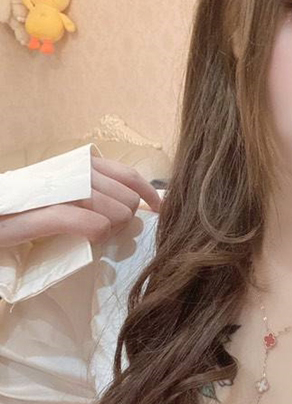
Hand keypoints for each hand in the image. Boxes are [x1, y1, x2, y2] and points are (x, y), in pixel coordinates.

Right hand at [0, 154, 162, 248]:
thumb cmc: (20, 209)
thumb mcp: (59, 196)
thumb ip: (91, 195)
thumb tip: (131, 209)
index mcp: (74, 166)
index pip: (126, 174)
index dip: (148, 193)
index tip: (159, 210)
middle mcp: (66, 172)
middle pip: (125, 198)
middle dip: (122, 219)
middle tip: (103, 232)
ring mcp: (51, 192)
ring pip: (111, 209)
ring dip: (109, 229)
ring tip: (90, 237)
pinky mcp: (34, 216)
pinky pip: (85, 222)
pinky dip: (95, 232)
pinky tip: (90, 237)